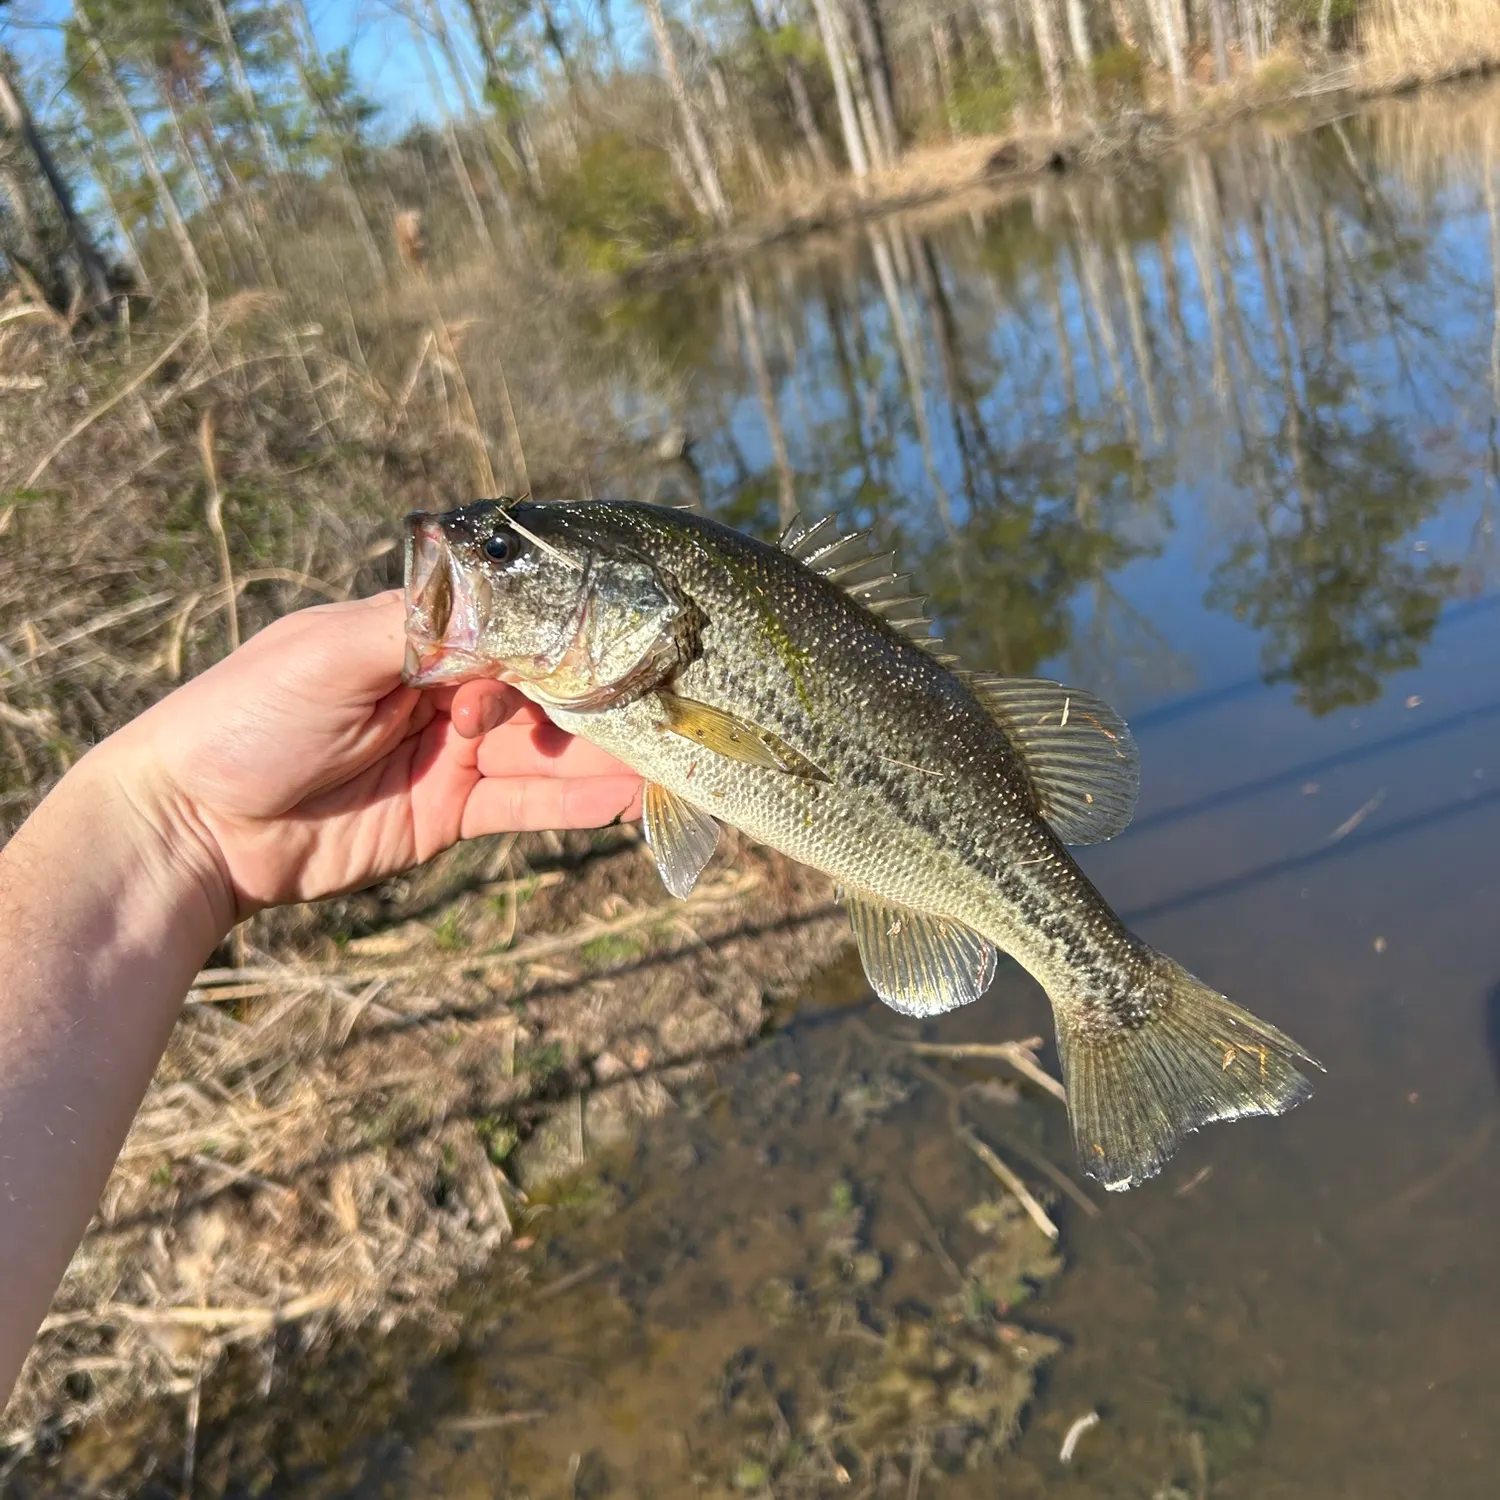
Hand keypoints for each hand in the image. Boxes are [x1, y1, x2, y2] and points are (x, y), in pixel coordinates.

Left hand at [102, 590, 642, 930]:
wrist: (195, 829)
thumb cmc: (245, 719)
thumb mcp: (331, 652)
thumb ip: (424, 629)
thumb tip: (514, 612)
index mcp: (416, 635)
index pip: (516, 627)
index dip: (571, 636)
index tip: (631, 640)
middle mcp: (444, 690)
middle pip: (545, 689)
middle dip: (607, 697)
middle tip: (679, 703)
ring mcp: (453, 755)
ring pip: (548, 750)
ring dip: (610, 755)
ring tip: (681, 756)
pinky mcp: (451, 814)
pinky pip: (527, 806)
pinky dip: (580, 804)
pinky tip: (635, 798)